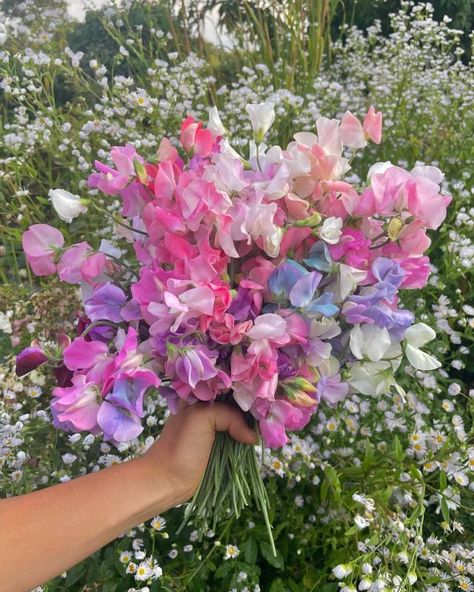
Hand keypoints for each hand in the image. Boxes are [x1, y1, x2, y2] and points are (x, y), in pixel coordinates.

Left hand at [142, 401, 258, 506]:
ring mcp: (214, 429)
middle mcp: (208, 410)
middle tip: (268, 411)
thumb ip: (229, 416)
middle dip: (250, 408)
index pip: (227, 388)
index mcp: (200, 398)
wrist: (168, 479)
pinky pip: (237, 438)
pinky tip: (258, 436)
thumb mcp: (202, 418)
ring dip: (251, 424)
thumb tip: (252, 436)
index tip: (262, 395)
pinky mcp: (219, 446)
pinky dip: (246, 438)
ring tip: (268, 423)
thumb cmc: (181, 445)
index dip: (244, 390)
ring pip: (238, 422)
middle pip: (235, 404)